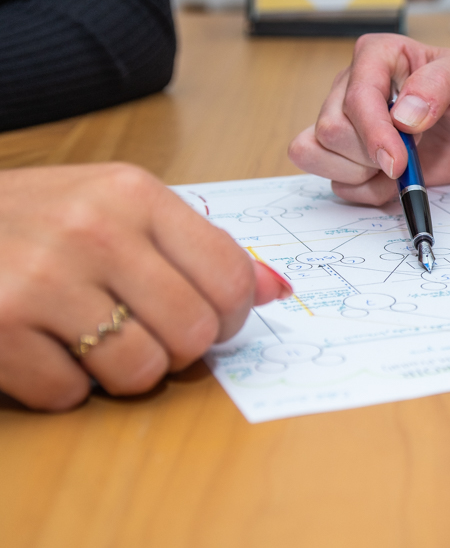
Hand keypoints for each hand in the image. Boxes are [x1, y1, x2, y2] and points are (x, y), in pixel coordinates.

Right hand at [0, 163, 292, 410]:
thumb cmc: (32, 218)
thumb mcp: (117, 208)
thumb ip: (197, 248)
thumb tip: (278, 291)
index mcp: (134, 194)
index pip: (229, 277)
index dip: (229, 316)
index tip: (208, 319)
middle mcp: (94, 229)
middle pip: (193, 332)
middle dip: (178, 349)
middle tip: (145, 333)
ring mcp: (42, 279)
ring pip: (141, 371)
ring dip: (122, 373)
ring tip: (91, 340)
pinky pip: (71, 394)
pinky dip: (61, 386)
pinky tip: (40, 348)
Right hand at [288, 34, 449, 204]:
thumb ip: (439, 84)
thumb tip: (404, 115)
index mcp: (377, 56)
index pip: (355, 98)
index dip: (375, 134)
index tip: (401, 160)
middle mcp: (352, 87)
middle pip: (330, 130)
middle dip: (370, 155)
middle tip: (410, 155)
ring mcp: (348, 124)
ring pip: (316, 154)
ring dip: (361, 173)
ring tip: (400, 164)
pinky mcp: (352, 158)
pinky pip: (337, 185)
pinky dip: (367, 191)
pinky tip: (396, 178)